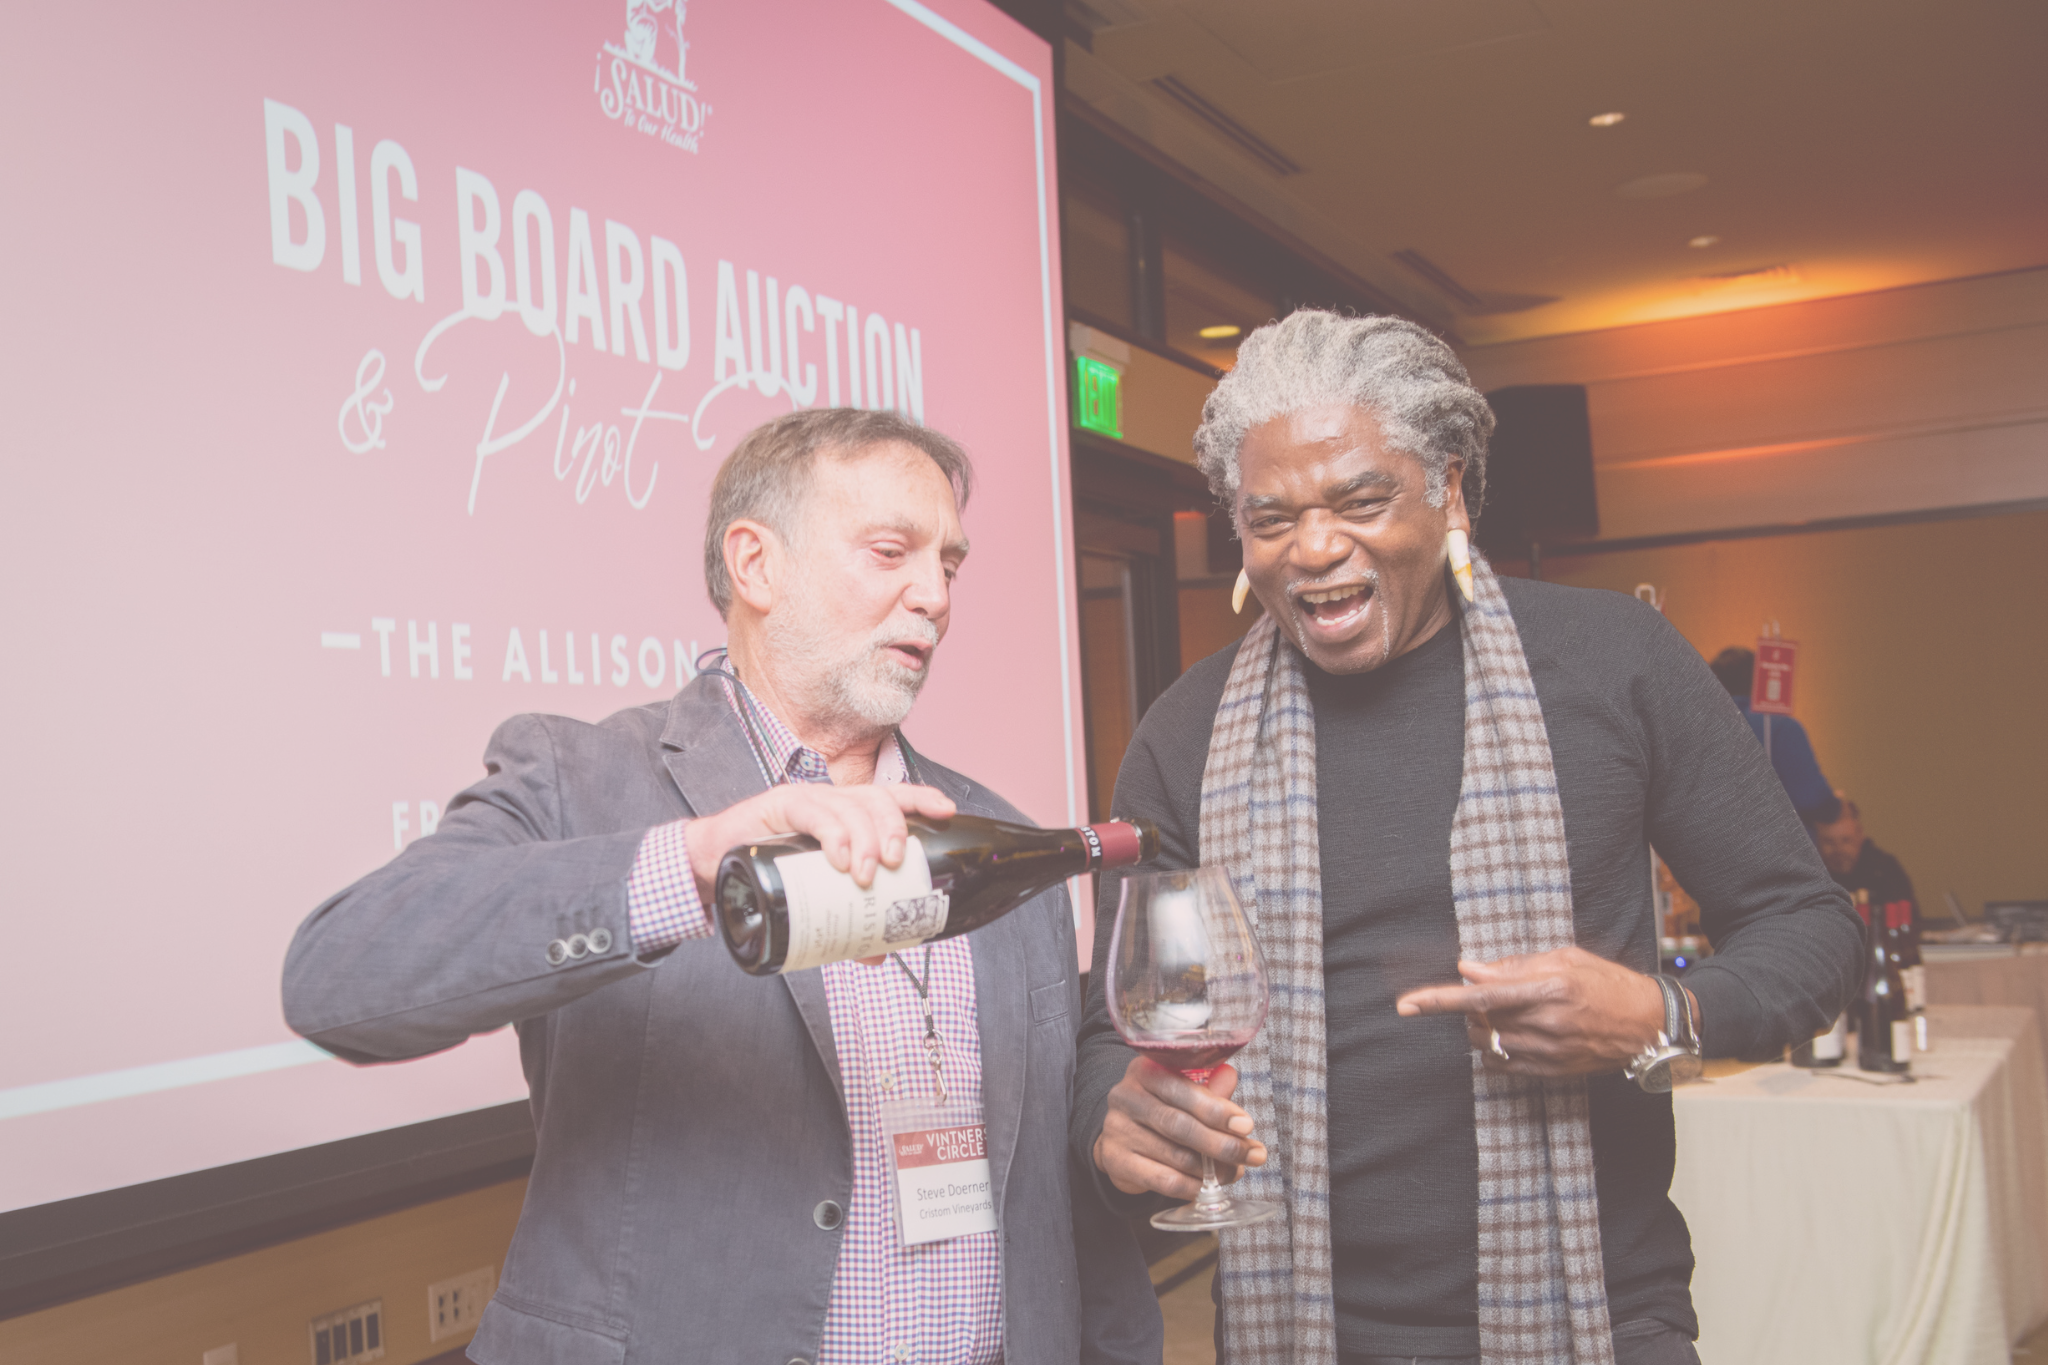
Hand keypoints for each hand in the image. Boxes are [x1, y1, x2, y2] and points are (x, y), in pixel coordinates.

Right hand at [684, 781, 957, 902]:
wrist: (714, 865)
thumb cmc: (769, 873)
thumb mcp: (814, 896)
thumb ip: (846, 921)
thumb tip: (878, 954)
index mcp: (847, 815)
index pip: (891, 796)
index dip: (921, 799)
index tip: (947, 812)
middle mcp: (831, 801)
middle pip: (876, 799)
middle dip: (893, 829)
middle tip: (894, 864)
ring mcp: (806, 801)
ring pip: (849, 805)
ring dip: (864, 838)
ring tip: (865, 873)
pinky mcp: (779, 806)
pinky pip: (812, 812)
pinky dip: (832, 834)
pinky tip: (838, 858)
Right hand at [1093, 1059, 1266, 1200]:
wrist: (1121, 1138)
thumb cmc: (1161, 1109)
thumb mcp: (1182, 1092)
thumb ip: (1207, 1088)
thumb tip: (1229, 1075)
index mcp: (1144, 1070)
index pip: (1183, 1090)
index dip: (1217, 1110)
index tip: (1246, 1126)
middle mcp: (1126, 1097)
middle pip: (1179, 1125)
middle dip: (1221, 1143)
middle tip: (1251, 1155)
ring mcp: (1117, 1130)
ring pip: (1174, 1155)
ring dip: (1211, 1169)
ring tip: (1235, 1171)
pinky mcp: (1116, 1160)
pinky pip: (1162, 1180)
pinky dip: (1191, 1186)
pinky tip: (1207, 1186)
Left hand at [1394, 946, 1692, 1076]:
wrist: (1649, 1024)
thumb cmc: (1607, 983)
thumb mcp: (1564, 958)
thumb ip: (1514, 966)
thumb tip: (1469, 970)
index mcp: (1549, 989)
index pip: (1480, 997)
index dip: (1439, 1000)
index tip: (1407, 1004)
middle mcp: (1547, 1023)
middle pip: (1479, 1022)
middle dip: (1467, 1010)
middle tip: (1486, 996)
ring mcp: (1549, 1052)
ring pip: (1487, 1045)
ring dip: (1481, 1029)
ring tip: (1506, 1014)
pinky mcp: (1552, 1072)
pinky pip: (1503, 1065)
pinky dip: (1494, 1050)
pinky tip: (1512, 1035)